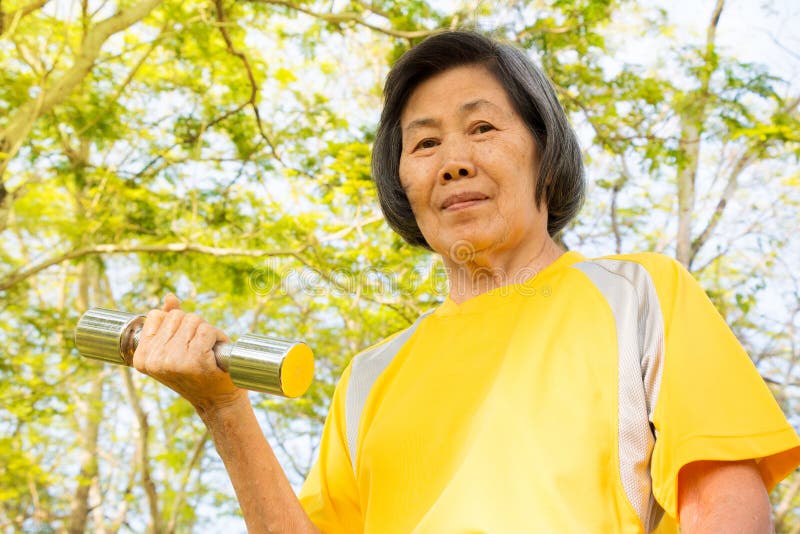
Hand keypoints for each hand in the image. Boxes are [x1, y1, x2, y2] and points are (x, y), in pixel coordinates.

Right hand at [132, 294, 246, 414]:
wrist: (218, 402)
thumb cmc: (198, 374)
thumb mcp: (175, 349)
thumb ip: (170, 323)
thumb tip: (170, 298)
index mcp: (142, 357)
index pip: (156, 316)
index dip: (174, 325)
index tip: (181, 345)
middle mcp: (154, 359)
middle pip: (178, 316)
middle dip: (193, 327)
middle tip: (198, 350)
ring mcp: (173, 360)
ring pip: (194, 320)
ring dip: (206, 332)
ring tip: (207, 353)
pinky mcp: (194, 360)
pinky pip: (208, 330)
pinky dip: (217, 337)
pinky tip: (215, 355)